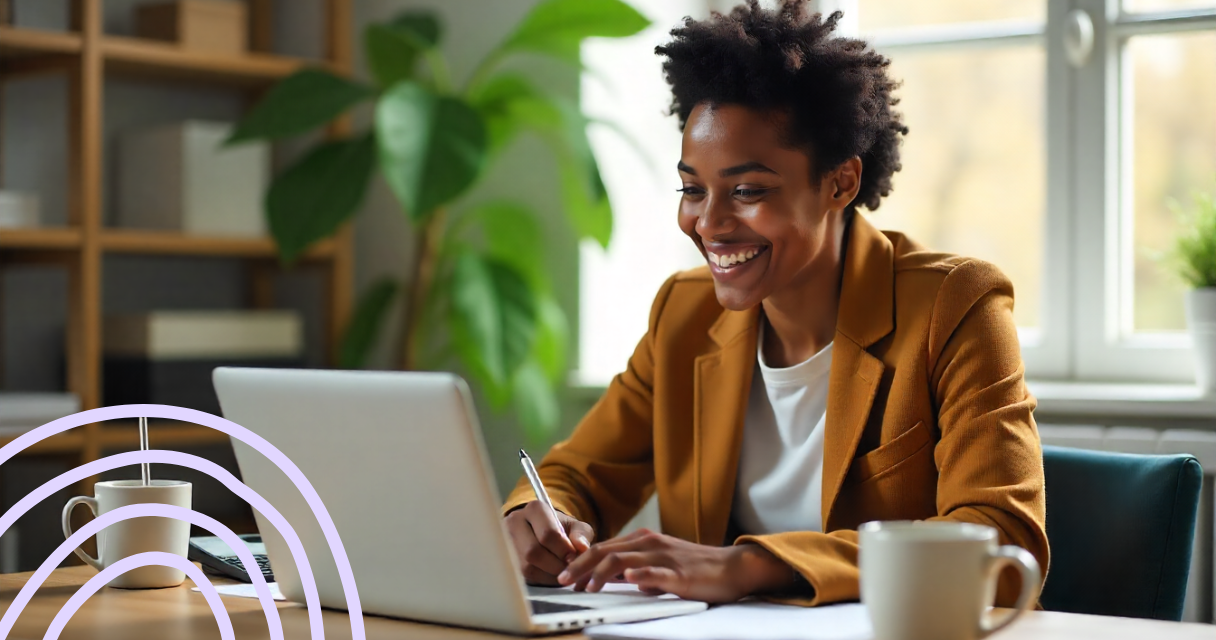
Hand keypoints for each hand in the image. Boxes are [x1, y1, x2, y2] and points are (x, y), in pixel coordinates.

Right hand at [504, 501, 594, 585]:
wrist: (539, 532)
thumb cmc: (559, 529)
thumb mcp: (574, 526)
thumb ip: (581, 534)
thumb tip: (582, 547)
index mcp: (534, 509)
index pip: (548, 533)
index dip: (564, 550)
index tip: (573, 557)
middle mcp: (515, 522)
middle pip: (534, 551)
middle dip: (555, 564)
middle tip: (567, 568)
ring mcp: (505, 541)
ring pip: (527, 566)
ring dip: (548, 574)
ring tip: (560, 572)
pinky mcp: (504, 558)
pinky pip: (522, 576)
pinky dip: (540, 579)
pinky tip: (549, 574)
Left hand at [556, 529, 796, 602]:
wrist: (732, 568)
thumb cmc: (697, 569)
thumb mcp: (662, 567)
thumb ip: (641, 571)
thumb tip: (624, 580)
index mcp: (643, 541)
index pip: (603, 547)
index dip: (579, 561)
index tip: (563, 575)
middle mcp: (650, 543)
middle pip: (605, 550)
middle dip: (580, 566)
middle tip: (562, 581)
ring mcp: (664, 556)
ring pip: (623, 559)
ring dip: (599, 573)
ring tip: (585, 587)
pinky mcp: (679, 572)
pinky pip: (655, 571)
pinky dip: (639, 574)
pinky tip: (627, 579)